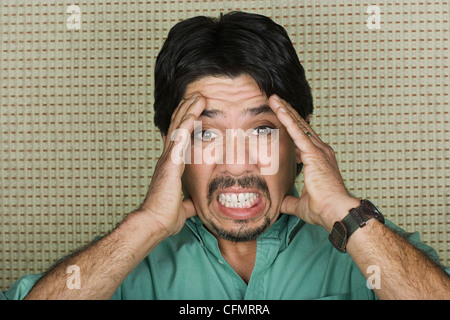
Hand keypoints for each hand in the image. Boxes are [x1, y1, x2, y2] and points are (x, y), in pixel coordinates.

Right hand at [139, 93, 205, 235]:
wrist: (155, 223)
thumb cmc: (165, 216)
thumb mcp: (182, 207)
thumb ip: (188, 201)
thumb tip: (194, 204)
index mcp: (169, 167)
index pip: (177, 140)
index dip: (184, 125)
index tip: (192, 113)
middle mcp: (166, 159)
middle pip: (176, 129)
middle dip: (186, 111)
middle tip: (196, 97)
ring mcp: (167, 159)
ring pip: (178, 128)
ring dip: (188, 111)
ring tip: (198, 97)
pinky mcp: (170, 163)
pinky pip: (180, 138)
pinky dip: (187, 123)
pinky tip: (194, 111)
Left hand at [269, 95, 359, 231]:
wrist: (335, 211)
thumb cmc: (322, 209)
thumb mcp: (300, 204)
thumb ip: (289, 200)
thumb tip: (280, 203)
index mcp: (319, 160)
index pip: (302, 140)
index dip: (291, 129)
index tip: (281, 120)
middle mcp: (321, 151)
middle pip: (300, 127)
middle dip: (287, 113)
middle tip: (276, 101)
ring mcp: (318, 150)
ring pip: (298, 125)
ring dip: (285, 111)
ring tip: (274, 99)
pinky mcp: (313, 152)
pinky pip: (297, 132)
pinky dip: (287, 119)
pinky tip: (278, 109)